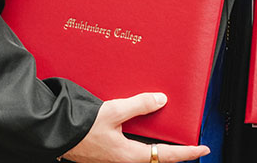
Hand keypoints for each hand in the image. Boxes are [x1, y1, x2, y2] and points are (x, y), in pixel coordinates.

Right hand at [62, 93, 208, 162]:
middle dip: (173, 153)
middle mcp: (122, 160)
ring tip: (167, 138)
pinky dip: (140, 143)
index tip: (203, 149)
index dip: (187, 153)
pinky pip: (129, 150)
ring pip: (142, 155)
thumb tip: (161, 100)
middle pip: (156, 159)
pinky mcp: (104, 154)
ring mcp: (112, 159)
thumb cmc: (79, 127)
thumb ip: (139, 105)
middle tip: (189, 146)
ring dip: (156, 148)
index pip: (166, 156)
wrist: (53, 134)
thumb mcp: (112, 111)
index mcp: (128, 155)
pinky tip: (138, 131)